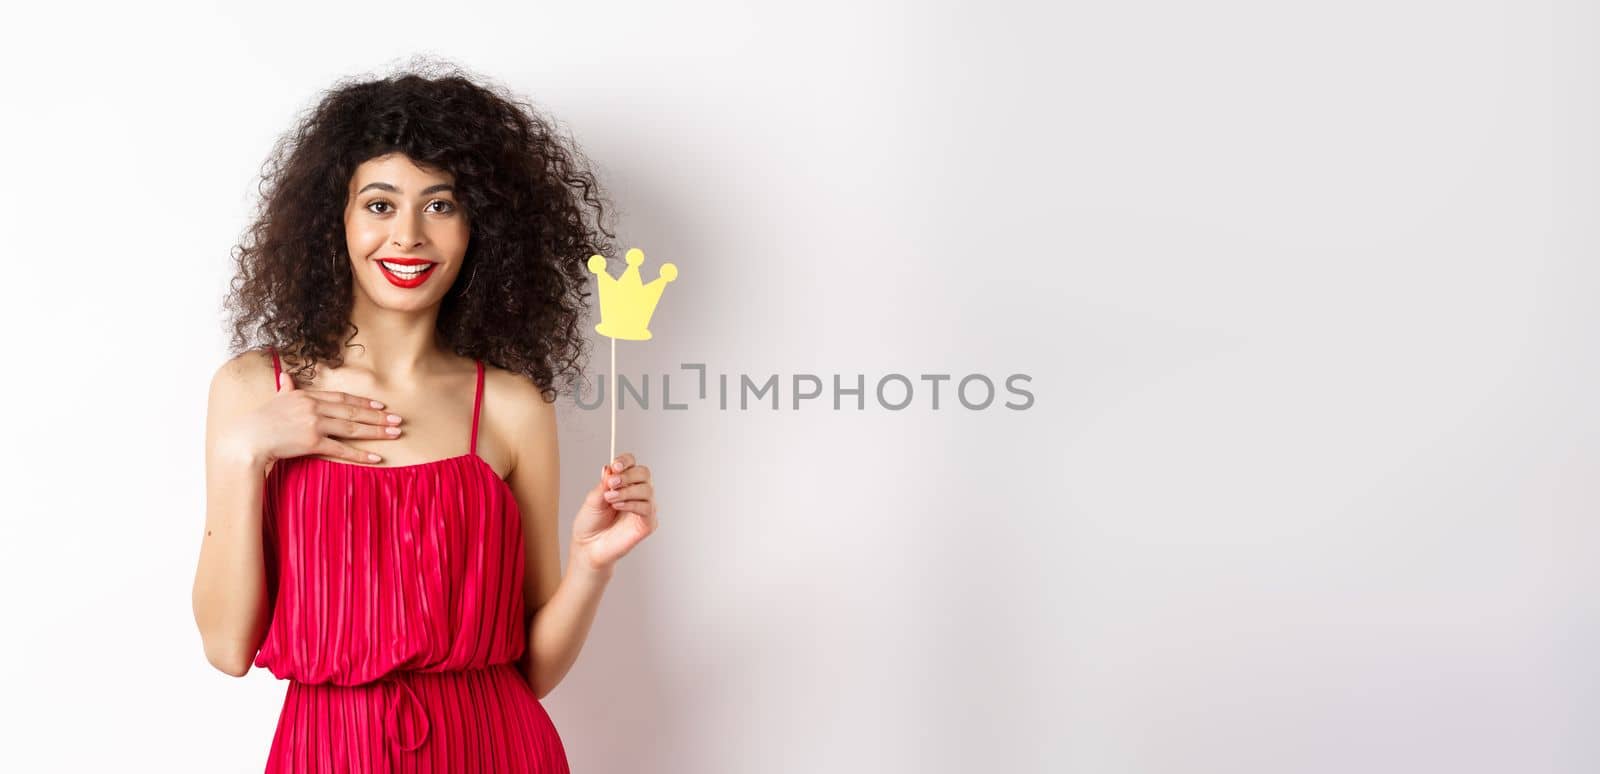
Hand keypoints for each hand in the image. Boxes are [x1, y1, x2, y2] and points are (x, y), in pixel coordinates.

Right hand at [242, 370, 405, 467]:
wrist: (247, 439)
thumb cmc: (260, 421)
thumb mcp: (275, 400)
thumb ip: (286, 389)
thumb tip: (286, 376)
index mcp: (307, 396)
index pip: (342, 398)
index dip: (363, 401)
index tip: (380, 405)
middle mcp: (314, 407)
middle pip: (353, 411)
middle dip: (378, 416)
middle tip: (398, 420)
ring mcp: (314, 424)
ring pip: (352, 428)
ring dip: (376, 431)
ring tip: (395, 434)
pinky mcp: (312, 442)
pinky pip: (341, 449)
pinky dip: (360, 454)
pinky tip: (376, 457)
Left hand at [571, 452, 657, 573]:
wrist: (588, 547)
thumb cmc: (590, 524)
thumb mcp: (593, 499)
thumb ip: (604, 484)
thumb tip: (610, 468)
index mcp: (625, 484)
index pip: (633, 464)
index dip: (626, 461)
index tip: (615, 466)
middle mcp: (637, 493)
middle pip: (644, 473)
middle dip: (627, 476)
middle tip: (611, 484)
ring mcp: (644, 508)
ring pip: (647, 490)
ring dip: (627, 491)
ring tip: (610, 499)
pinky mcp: (648, 523)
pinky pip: (647, 508)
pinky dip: (632, 504)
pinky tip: (618, 507)